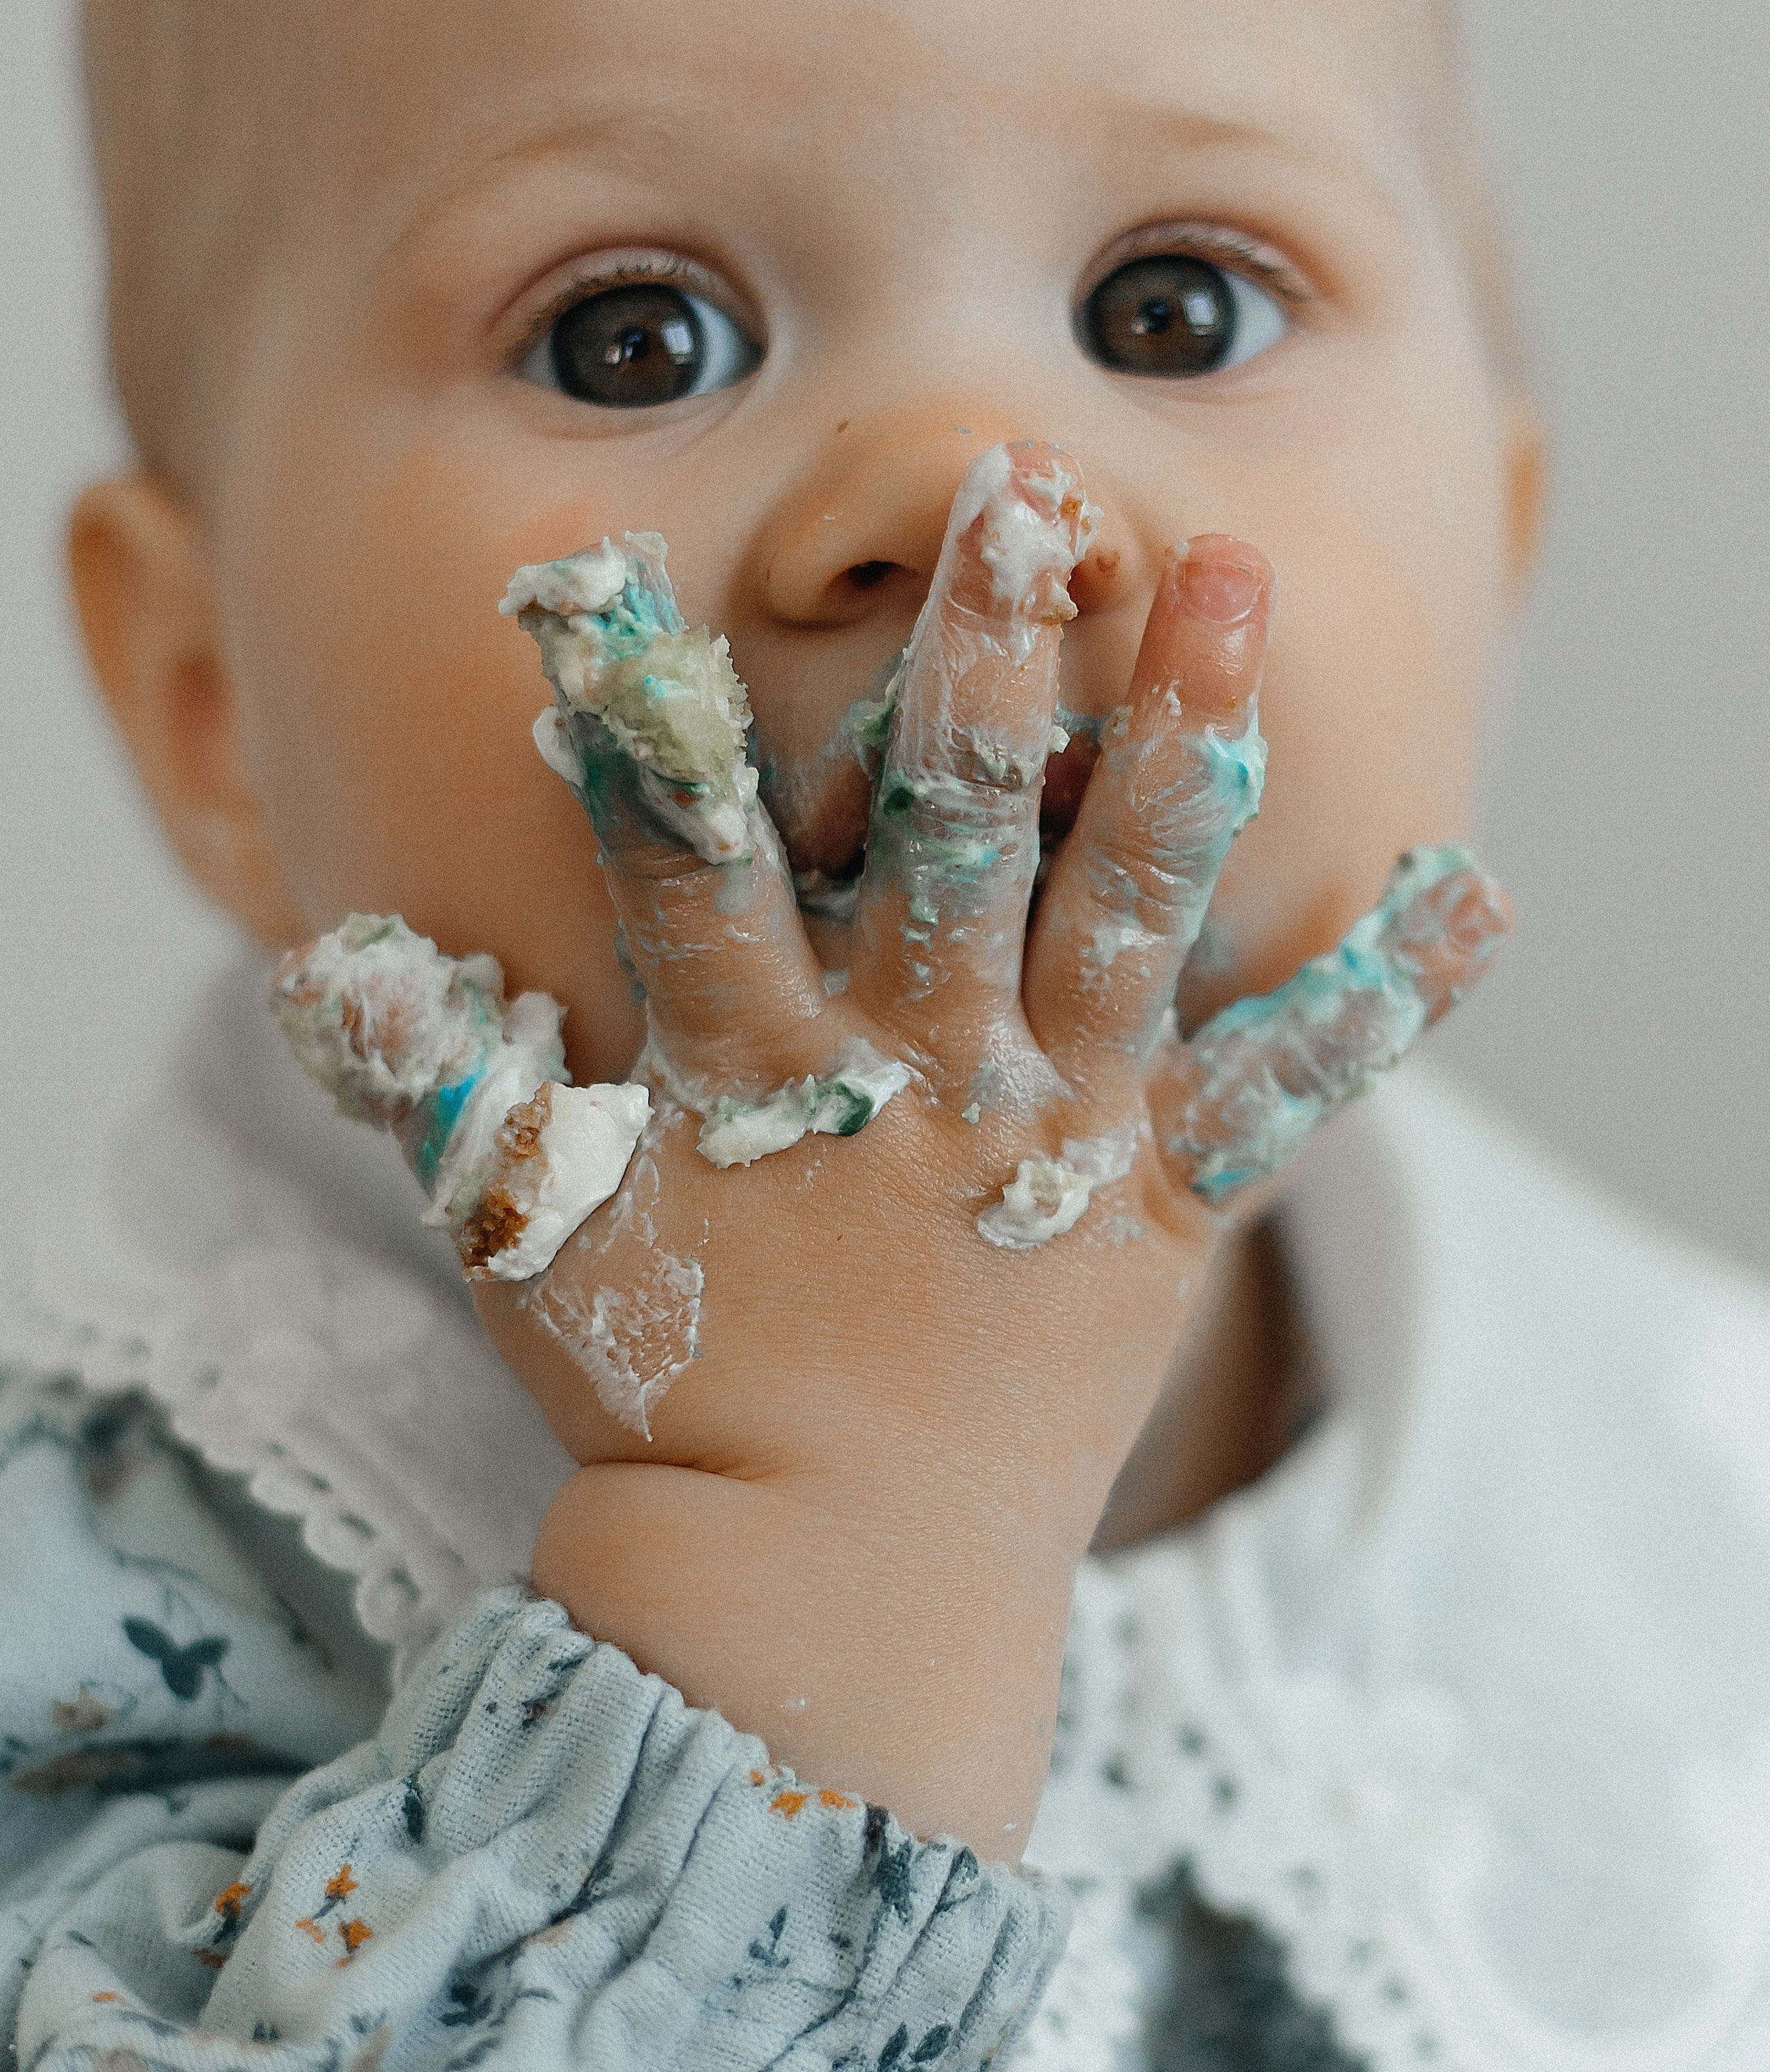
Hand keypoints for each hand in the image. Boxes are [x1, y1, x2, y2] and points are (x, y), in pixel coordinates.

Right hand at [469, 441, 1506, 1851]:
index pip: (681, 854)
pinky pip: (1283, 1088)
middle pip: (951, 826)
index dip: (638, 710)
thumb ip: (443, 1085)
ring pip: (1127, 901)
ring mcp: (1048, 1128)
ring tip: (1242, 582)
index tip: (607, 572)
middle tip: (1032, 491)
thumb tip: (327, 959)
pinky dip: (1375, 994)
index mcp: (753, 1062)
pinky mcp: (1155, 1202)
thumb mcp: (530, 1238)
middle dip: (986, 651)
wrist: (825, 1580)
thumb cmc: (664, 1398)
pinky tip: (1471, 889)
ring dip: (1184, 735)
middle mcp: (912, 1066)